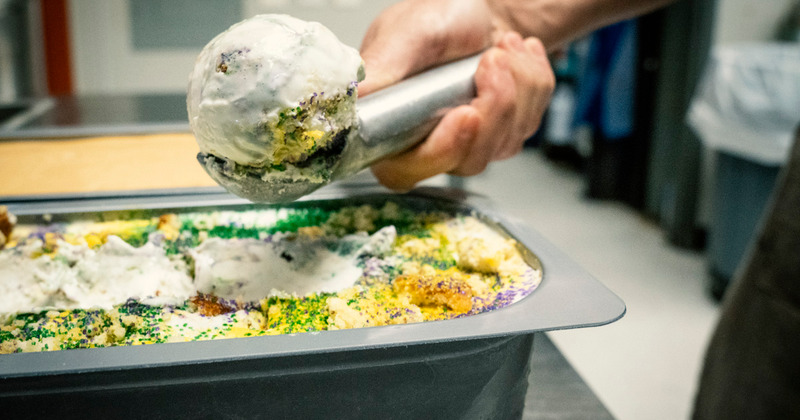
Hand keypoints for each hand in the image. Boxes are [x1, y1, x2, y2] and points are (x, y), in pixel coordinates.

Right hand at [359, 0, 554, 190]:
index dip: (441, 149)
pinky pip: (528, 124)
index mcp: (387, 128)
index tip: (466, 113)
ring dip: (515, 88)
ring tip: (501, 49)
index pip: (405, 170)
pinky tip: (515, 59)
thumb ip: (381, 70)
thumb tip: (357, 102)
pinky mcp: (502, 136)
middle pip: (465, 160)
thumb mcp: (405, 33)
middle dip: (492, 108)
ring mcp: (468, 144)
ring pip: (503, 144)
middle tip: (492, 60)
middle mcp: (425, 145)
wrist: (481, 8)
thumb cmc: (438, 17)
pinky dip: (532, 85)